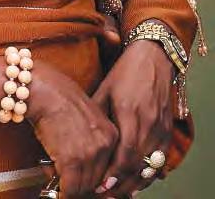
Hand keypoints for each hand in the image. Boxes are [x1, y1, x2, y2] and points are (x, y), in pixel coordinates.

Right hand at [28, 62, 118, 196]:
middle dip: (83, 186)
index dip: (97, 180)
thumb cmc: (56, 94)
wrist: (41, 89)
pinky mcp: (71, 159)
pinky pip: (70, 187)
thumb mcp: (84, 112)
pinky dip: (63, 193)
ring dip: (71, 189)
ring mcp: (89, 154)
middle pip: (98, 180)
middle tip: (70, 186)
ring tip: (59, 182)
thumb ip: (89, 136)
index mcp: (111, 134)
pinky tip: (58, 191)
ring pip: (85, 187)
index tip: (88, 184)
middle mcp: (105, 146)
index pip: (110, 168)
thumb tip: (82, 159)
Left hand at [92, 41, 173, 196]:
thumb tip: (77, 137)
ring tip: (118, 195)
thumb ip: (95, 115)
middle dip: (121, 185)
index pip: (124, 154)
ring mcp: (161, 129)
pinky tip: (137, 182)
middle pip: (137, 166)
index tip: (99, 186)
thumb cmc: (123, 75)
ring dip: (135, 183)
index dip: (113, 174)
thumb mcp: (104, 91)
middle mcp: (148, 124)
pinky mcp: (168, 130)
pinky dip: (149, 173)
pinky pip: (161, 159)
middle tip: (104, 196)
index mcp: (129, 113)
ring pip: (150, 166)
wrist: (153, 60)